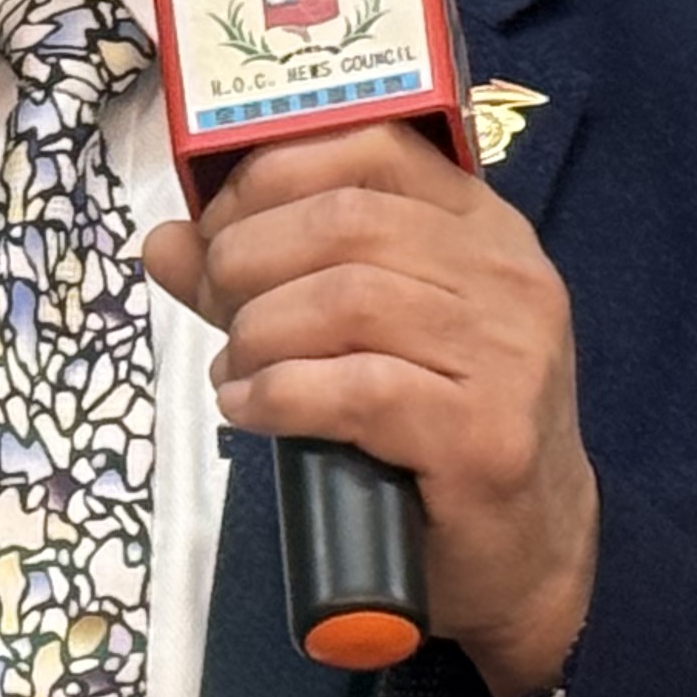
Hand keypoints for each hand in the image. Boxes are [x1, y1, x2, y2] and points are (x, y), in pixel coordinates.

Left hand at [140, 123, 597, 694]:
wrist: (530, 549)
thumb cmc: (440, 429)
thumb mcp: (364, 334)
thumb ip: (268, 278)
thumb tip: (165, 241)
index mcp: (482, 227)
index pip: (371, 146)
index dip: (271, 176)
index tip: (215, 228)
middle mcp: (506, 276)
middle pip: (345, 222)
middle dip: (248, 259)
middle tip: (214, 307)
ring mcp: (506, 355)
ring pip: (347, 300)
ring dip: (259, 332)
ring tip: (236, 369)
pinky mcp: (485, 435)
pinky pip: (357, 390)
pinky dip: (279, 395)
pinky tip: (251, 410)